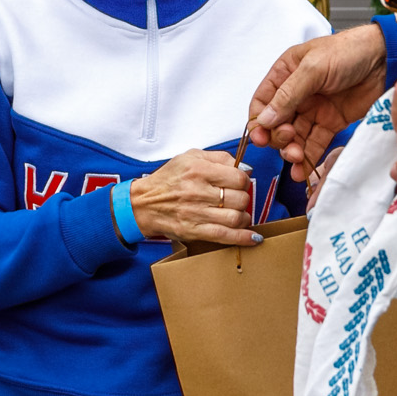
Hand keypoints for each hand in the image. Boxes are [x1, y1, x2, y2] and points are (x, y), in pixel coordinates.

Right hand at [128, 149, 258, 246]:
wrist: (143, 203)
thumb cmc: (168, 180)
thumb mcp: (190, 157)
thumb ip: (219, 158)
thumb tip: (245, 167)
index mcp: (198, 169)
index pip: (237, 177)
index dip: (242, 180)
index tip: (238, 183)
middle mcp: (197, 191)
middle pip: (240, 198)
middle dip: (243, 199)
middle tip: (237, 200)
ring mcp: (196, 213)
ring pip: (235, 217)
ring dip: (243, 218)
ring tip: (239, 215)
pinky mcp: (193, 231)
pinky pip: (225, 236)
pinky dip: (243, 237)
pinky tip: (253, 238)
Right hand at [246, 25, 388, 183]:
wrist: (386, 58)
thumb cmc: (349, 51)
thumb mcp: (313, 68)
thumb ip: (288, 94)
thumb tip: (265, 119)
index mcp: (285, 73)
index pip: (262, 102)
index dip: (258, 122)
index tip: (260, 138)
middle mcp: (297, 93)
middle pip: (276, 123)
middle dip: (278, 137)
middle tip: (289, 140)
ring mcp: (314, 109)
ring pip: (295, 136)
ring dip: (292, 150)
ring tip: (296, 158)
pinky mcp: (331, 122)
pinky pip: (315, 143)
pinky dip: (308, 157)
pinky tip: (302, 169)